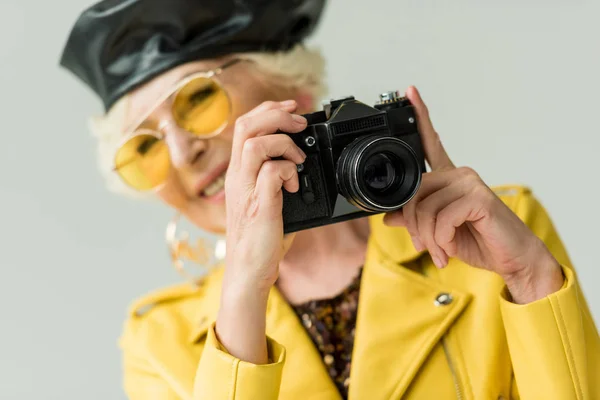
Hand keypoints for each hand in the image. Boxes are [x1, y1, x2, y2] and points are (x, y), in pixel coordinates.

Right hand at [217, 100, 305, 362]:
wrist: (249, 272)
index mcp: (239, 174)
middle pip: (246, 125)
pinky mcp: (259, 206)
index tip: (292, 108)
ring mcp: (246, 191)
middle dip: (277, 115)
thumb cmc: (260, 241)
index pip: (245, 126)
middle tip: (300, 123)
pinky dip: (287, 171)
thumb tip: (301, 169)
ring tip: (298, 158)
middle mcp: (237, 178)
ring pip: (254, 143)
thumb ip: (279, 182)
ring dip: (283, 143)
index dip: (268, 109)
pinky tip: (295, 185)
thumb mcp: (269, 203)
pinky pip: (270, 172)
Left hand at [384, 87, 562, 302]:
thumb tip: (388, 217)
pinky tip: (449, 247)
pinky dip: (440, 239)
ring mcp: (469, 182)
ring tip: (438, 251)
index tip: (409, 91)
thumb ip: (415, 220)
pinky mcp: (478, 196)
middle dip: (412, 225)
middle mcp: (458, 174)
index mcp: (449, 179)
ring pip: (424, 208)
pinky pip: (441, 218)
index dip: (420, 117)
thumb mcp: (437, 232)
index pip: (431, 144)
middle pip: (414, 192)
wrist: (513, 260)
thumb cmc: (479, 241)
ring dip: (427, 237)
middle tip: (423, 246)